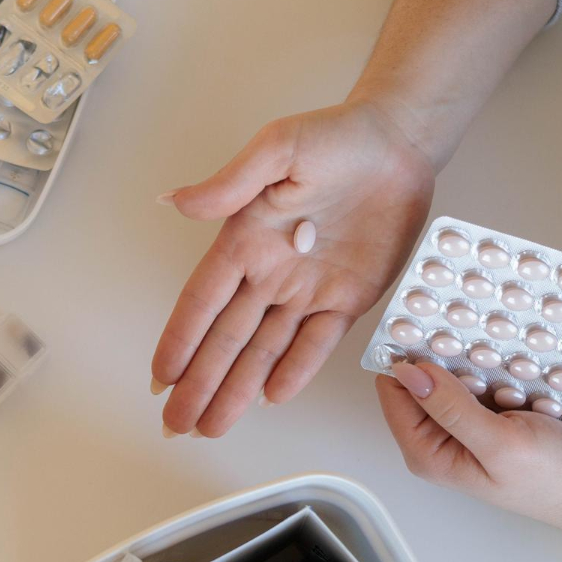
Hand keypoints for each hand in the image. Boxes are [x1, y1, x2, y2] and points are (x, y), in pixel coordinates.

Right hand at [152, 99, 436, 436]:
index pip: (202, 301)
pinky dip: (295, 371)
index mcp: (245, 240)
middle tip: (176, 423)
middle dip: (200, 383)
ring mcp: (307, 290)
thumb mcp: (277, 148)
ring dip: (237, 389)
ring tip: (211, 426)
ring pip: (265, 351)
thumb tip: (176, 201)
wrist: (400, 143)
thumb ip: (229, 182)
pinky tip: (271, 398)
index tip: (160, 376)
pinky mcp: (347, 299)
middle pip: (227, 340)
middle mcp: (269, 272)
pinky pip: (317, 344)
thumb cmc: (337, 136)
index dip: (181, 340)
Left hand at [375, 361, 561, 529]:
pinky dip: (499, 372)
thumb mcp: (499, 443)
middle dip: (450, 363)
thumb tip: (409, 373)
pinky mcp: (487, 412)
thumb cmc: (552, 477)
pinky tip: (522, 384)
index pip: (394, 393)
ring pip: (455, 372)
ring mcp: (463, 423)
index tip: (433, 336)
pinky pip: (482, 377)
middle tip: (488, 369)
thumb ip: (450, 408)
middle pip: (423, 379)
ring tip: (512, 385)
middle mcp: (438, 437)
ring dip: (480, 366)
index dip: (408, 361)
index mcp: (427, 452)